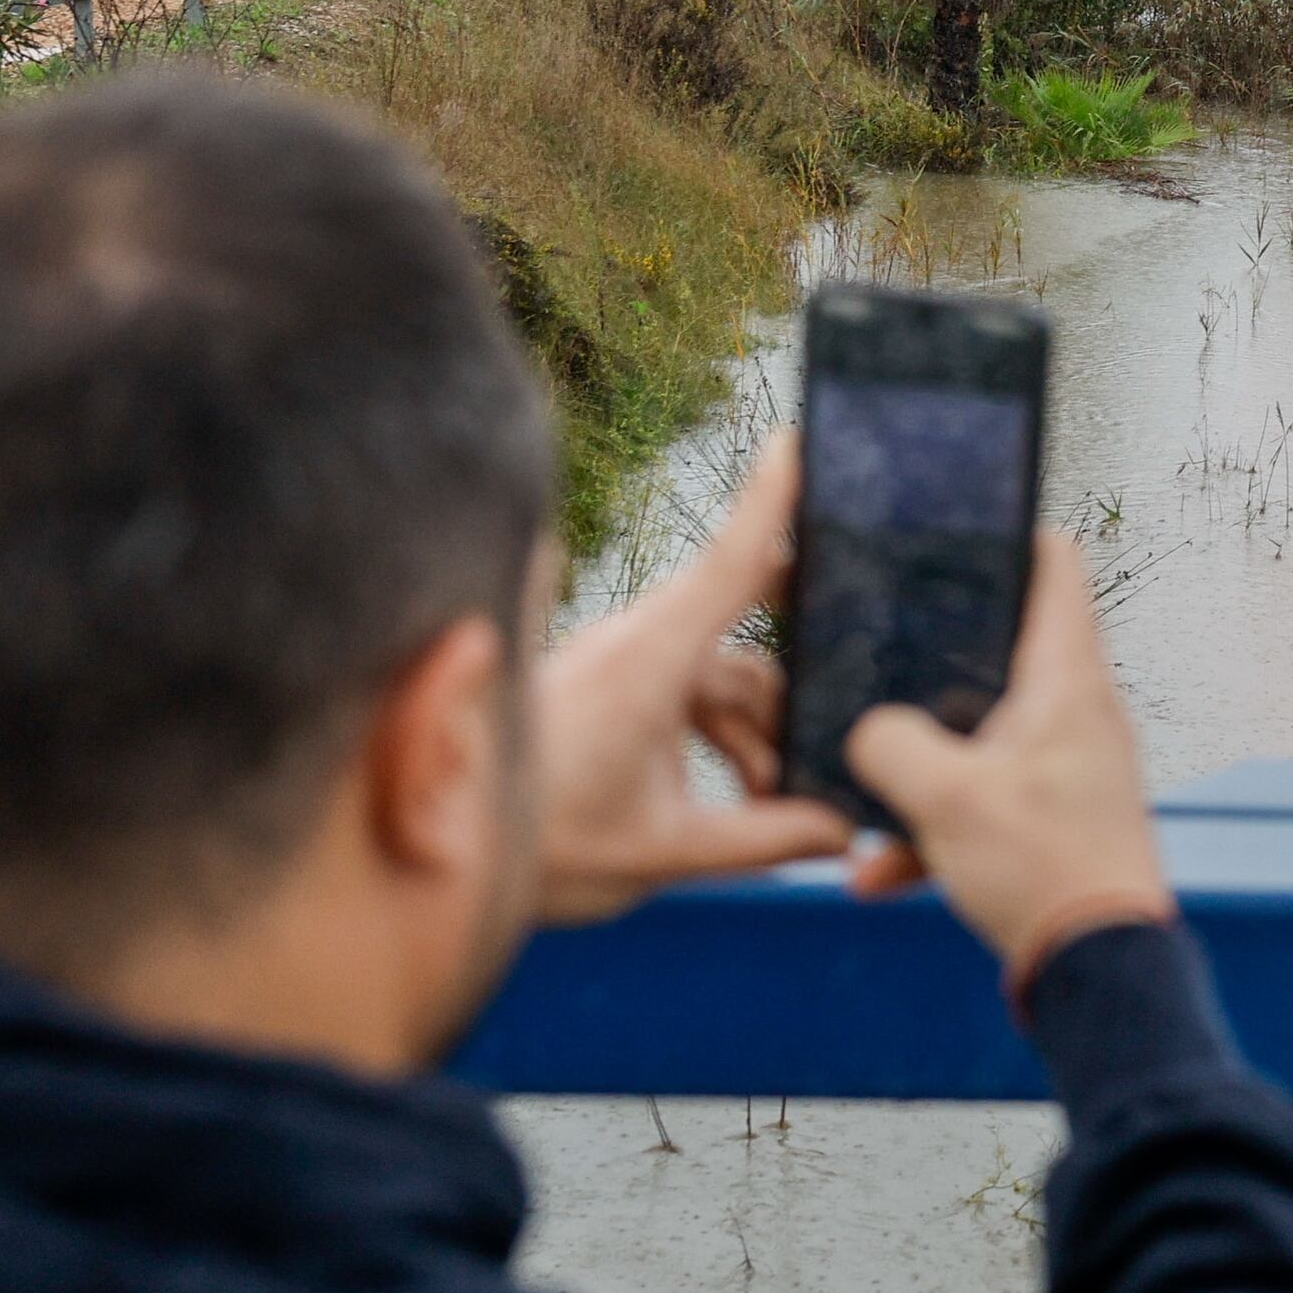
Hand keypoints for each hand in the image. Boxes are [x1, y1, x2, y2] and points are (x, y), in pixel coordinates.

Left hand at [527, 432, 855, 925]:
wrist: (449, 854)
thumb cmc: (544, 843)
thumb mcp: (664, 851)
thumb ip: (763, 839)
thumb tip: (844, 830)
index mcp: (646, 664)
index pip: (727, 566)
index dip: (769, 501)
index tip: (796, 438)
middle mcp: (638, 646)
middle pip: (749, 657)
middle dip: (787, 717)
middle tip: (820, 772)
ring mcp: (627, 664)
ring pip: (728, 683)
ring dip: (755, 743)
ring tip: (765, 814)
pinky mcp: (618, 687)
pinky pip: (695, 697)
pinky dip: (724, 742)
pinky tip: (740, 803)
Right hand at [846, 532, 1175, 995]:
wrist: (1099, 974)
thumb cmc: (1047, 872)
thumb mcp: (945, 797)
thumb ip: (890, 744)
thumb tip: (871, 731)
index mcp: (1067, 681)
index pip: (1057, 568)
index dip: (1010, 532)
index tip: (956, 523)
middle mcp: (1077, 715)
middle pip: (1001, 652)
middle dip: (931, 658)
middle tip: (875, 646)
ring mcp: (1068, 769)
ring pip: (980, 740)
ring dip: (921, 769)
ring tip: (865, 797)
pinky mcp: (1054, 822)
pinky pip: (983, 806)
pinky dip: (935, 832)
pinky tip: (882, 873)